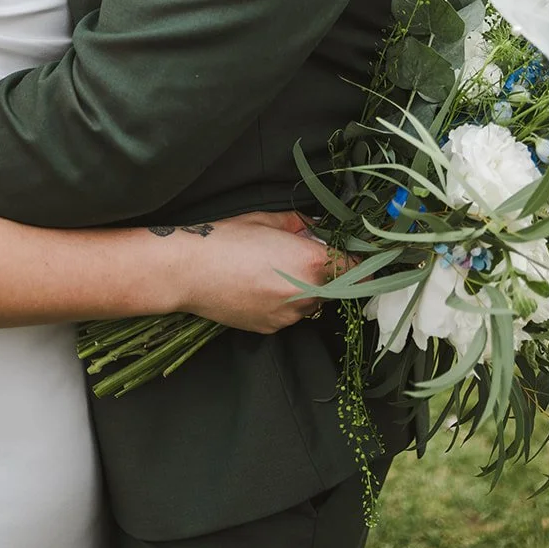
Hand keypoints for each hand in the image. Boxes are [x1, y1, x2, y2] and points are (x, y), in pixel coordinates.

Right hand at [178, 211, 348, 334]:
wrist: (189, 271)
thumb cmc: (226, 239)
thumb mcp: (267, 219)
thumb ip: (300, 224)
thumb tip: (314, 228)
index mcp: (312, 262)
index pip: (358, 270)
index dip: (360, 263)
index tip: (358, 259)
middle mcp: (307, 293)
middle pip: (336, 287)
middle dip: (327, 273)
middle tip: (301, 258)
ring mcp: (290, 315)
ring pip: (313, 302)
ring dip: (305, 289)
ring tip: (272, 273)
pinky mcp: (272, 328)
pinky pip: (290, 314)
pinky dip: (284, 303)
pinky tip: (259, 287)